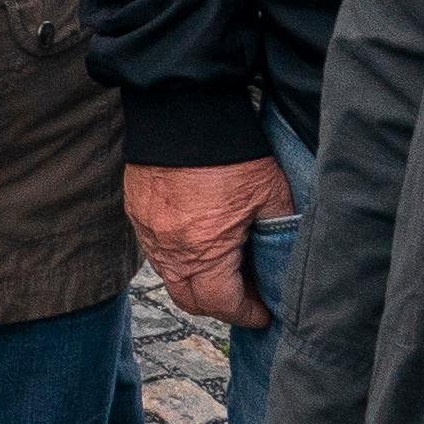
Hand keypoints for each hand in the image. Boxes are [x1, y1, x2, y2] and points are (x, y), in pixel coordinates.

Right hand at [126, 156, 291, 329]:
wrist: (184, 109)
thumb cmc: (231, 153)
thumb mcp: (272, 196)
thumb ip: (280, 233)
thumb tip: (286, 262)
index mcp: (206, 249)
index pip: (224, 305)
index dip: (248, 314)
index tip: (264, 313)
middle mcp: (170, 248)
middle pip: (191, 300)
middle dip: (219, 305)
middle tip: (243, 295)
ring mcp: (149, 230)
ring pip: (171, 276)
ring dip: (197, 279)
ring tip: (222, 265)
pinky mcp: (137, 211)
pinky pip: (156, 248)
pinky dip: (177, 254)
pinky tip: (198, 237)